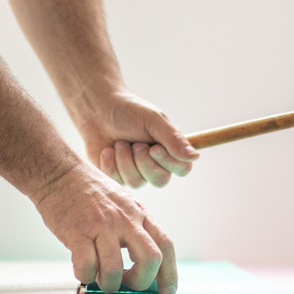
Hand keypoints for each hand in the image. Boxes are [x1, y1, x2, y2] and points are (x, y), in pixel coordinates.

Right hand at [32, 161, 176, 293]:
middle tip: (127, 284)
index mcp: (139, 213)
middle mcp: (125, 219)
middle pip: (150, 259)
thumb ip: (135, 228)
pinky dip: (85, 276)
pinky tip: (82, 270)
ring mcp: (102, 225)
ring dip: (108, 284)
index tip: (167, 291)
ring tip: (100, 279)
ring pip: (115, 270)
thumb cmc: (89, 191)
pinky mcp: (78, 232)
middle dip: (141, 282)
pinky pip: (87, 266)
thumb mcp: (123, 203)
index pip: (166, 245)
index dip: (170, 273)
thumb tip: (143, 264)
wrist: (59, 172)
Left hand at [76, 90, 199, 188]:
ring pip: (137, 182)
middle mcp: (155, 165)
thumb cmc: (129, 112)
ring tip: (119, 143)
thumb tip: (195, 156)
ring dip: (125, 160)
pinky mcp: (116, 177)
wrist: (98, 111)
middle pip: (161, 181)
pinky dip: (111, 162)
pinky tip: (108, 150)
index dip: (169, 162)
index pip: (183, 169)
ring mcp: (136, 173)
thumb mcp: (153, 121)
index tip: (154, 147)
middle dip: (144, 162)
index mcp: (170, 150)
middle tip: (135, 144)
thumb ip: (173, 139)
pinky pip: (117, 180)